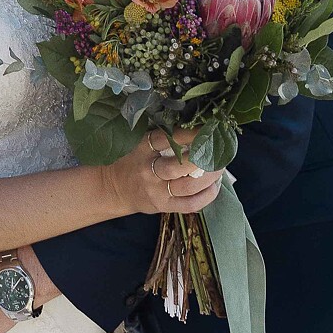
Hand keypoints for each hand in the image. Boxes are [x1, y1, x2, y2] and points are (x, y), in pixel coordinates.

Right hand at [108, 132, 224, 216]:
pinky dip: (207, 196)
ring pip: (189, 187)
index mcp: (142, 149)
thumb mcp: (137, 142)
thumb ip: (159, 137)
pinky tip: (214, 186)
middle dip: (204, 158)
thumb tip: (192, 126)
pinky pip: (190, 205)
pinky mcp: (164, 207)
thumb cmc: (129, 159)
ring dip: (210, 177)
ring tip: (220, 167)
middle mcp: (149, 171)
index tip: (207, 127)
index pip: (167, 139)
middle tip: (218, 150)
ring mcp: (157, 191)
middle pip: (180, 166)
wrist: (112, 188)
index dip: (189, 133)